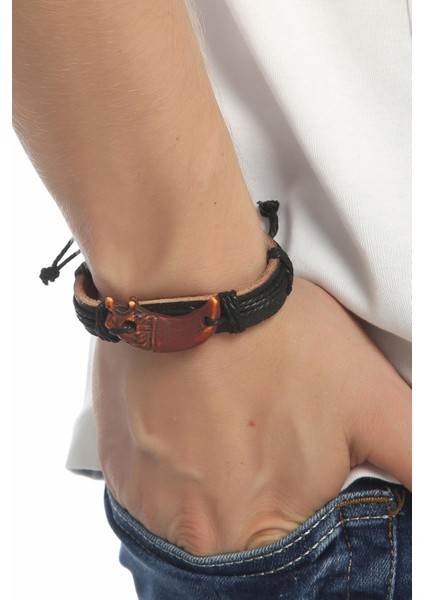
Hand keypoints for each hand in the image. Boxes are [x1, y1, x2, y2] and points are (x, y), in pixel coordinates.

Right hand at [93, 276, 410, 555]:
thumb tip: (422, 498)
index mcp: (258, 533)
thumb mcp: (369, 400)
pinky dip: (176, 461)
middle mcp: (194, 534)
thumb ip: (412, 457)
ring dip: (213, 478)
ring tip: (224, 422)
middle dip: (256, 490)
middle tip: (256, 435)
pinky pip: (154, 485)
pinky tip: (190, 419)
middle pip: (239, 534)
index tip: (287, 469)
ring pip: (194, 511)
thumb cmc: (274, 338)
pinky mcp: (116, 467)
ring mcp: (146, 500)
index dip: (297, 503)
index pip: (289, 558)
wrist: (188, 286)